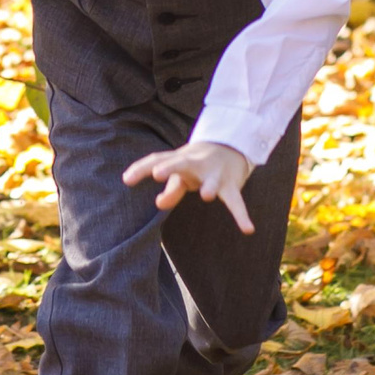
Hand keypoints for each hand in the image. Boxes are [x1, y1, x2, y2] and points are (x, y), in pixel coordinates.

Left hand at [122, 140, 256, 232]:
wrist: (231, 145)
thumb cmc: (197, 164)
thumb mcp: (182, 174)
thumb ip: (171, 188)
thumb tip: (159, 203)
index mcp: (179, 159)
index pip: (157, 160)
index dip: (141, 169)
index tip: (127, 179)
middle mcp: (196, 164)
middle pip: (181, 163)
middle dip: (170, 167)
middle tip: (158, 173)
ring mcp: (215, 174)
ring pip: (212, 181)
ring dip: (210, 186)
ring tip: (206, 195)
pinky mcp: (231, 185)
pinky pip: (236, 201)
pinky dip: (242, 215)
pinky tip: (248, 229)